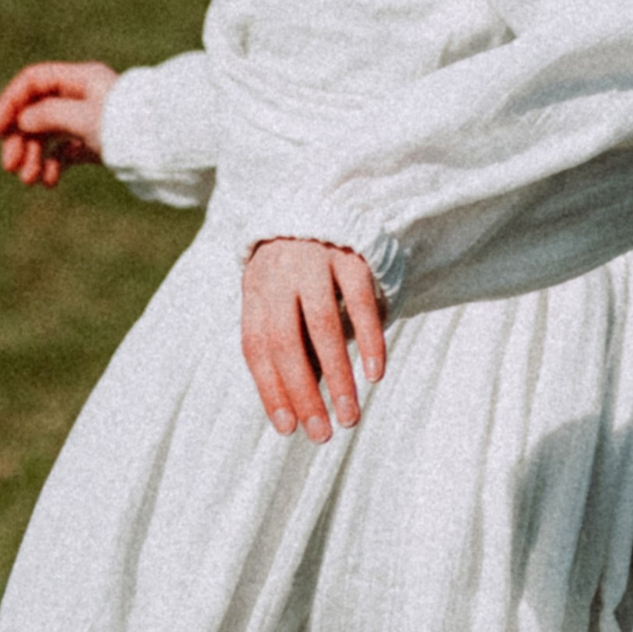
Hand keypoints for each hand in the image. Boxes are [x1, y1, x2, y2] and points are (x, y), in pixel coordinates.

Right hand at [0, 59, 117, 185]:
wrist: (164, 147)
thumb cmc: (128, 125)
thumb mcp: (86, 118)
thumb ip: (50, 115)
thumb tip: (22, 120)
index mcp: (80, 79)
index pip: (32, 82)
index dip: (9, 104)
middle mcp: (81, 95)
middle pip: (35, 111)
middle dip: (19, 139)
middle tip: (11, 167)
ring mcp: (86, 118)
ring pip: (46, 133)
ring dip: (32, 155)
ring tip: (30, 180)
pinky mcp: (93, 141)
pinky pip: (63, 150)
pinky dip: (53, 164)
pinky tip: (50, 182)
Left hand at [242, 238, 386, 440]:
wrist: (324, 198)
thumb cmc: (298, 268)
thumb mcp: (280, 296)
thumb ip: (286, 343)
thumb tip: (297, 407)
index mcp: (256, 287)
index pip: (257, 347)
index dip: (270, 389)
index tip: (288, 429)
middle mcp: (280, 273)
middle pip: (286, 342)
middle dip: (304, 394)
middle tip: (322, 434)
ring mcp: (315, 260)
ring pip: (323, 326)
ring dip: (338, 377)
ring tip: (350, 417)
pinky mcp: (351, 252)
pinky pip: (361, 301)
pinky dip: (369, 339)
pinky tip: (375, 373)